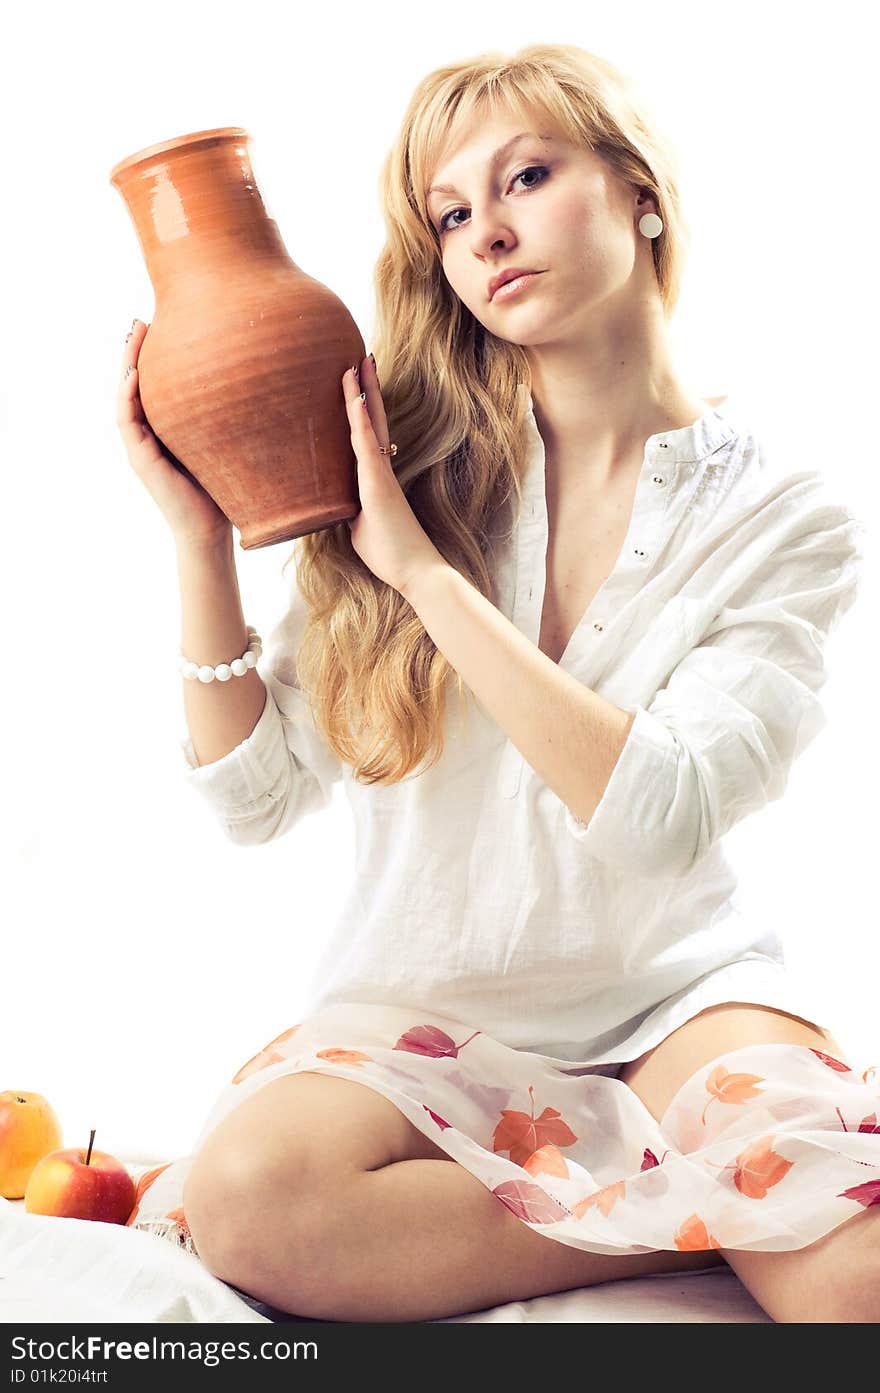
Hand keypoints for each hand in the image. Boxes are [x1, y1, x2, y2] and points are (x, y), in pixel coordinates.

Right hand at [116, 320, 231, 550]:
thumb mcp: (228, 442)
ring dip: (126, 365)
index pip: (154, 384)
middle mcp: (148, 434)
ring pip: (125, 397)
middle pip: (135, 384)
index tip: (161, 323)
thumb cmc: (225, 488)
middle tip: (141, 320)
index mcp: (166, 428)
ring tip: (132, 336)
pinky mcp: (140, 460)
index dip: (153, 354)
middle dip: (135, 350)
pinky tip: (134, 374)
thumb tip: (260, 383)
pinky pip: (127, 421)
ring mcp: (140, 446)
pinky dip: (128, 396)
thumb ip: (230, 417)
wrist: (212, 530)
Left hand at [342, 356, 444, 596]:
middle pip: (372, 420)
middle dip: (366, 388)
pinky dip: (361, 422)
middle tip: (360, 357)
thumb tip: (333, 506)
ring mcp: (380, 475)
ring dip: (362, 394)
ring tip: (357, 363)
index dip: (361, 409)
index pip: (366, 435)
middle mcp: (380, 469)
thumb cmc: (391, 554)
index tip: (356, 383)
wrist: (417, 572)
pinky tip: (355, 399)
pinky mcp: (380, 485)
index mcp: (375, 478)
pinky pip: (368, 447)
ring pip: (370, 426)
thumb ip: (347, 510)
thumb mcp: (359, 528)